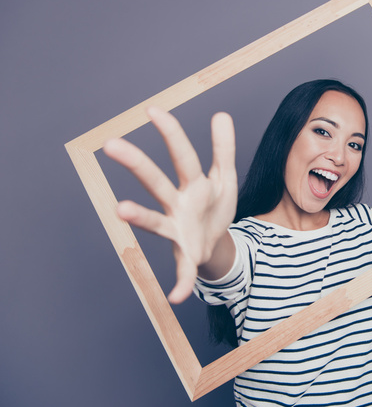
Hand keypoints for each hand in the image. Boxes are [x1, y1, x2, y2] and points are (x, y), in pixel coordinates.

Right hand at [103, 107, 237, 303]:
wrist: (217, 242)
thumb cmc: (214, 206)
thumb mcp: (225, 177)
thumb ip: (224, 148)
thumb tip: (221, 114)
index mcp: (192, 183)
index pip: (181, 155)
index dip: (170, 133)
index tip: (153, 110)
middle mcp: (177, 204)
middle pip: (155, 181)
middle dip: (136, 164)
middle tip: (110, 144)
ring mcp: (177, 229)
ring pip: (155, 221)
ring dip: (138, 216)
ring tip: (119, 210)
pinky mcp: (186, 255)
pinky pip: (181, 270)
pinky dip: (179, 283)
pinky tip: (176, 297)